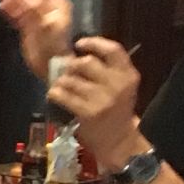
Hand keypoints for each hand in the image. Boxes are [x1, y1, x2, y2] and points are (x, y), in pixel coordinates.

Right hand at [0, 0, 75, 78]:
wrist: (50, 65)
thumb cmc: (53, 45)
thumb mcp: (46, 24)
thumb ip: (34, 8)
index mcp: (56, 5)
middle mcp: (47, 8)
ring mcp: (37, 17)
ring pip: (22, 1)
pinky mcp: (28, 27)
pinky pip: (17, 13)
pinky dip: (9, 8)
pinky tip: (1, 7)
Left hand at [49, 37, 142, 172]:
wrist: (119, 140)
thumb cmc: (116, 109)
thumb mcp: (121, 86)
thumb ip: (106, 69)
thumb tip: (75, 53)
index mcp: (128, 75)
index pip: (113, 50)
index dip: (94, 42)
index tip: (79, 44)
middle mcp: (118, 85)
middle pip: (86, 62)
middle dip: (72, 66)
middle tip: (68, 73)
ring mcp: (103, 99)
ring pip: (70, 79)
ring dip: (61, 81)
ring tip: (62, 86)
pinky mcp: (88, 112)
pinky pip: (62, 95)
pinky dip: (54, 93)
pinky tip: (56, 95)